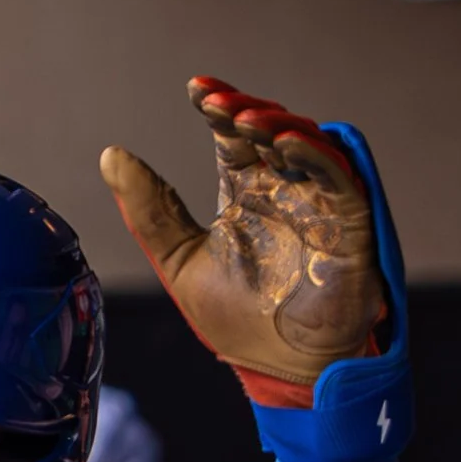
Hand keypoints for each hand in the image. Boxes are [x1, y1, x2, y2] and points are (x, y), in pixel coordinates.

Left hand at [99, 77, 382, 401]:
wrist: (280, 371)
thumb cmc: (236, 320)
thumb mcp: (179, 259)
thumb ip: (151, 210)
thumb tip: (110, 154)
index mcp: (249, 192)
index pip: (235, 137)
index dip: (219, 107)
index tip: (195, 90)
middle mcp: (286, 190)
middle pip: (271, 130)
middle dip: (245, 109)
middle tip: (215, 101)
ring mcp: (320, 204)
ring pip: (307, 144)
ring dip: (278, 124)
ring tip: (243, 117)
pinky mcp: (350, 225)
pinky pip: (340, 178)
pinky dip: (315, 156)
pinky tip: (283, 144)